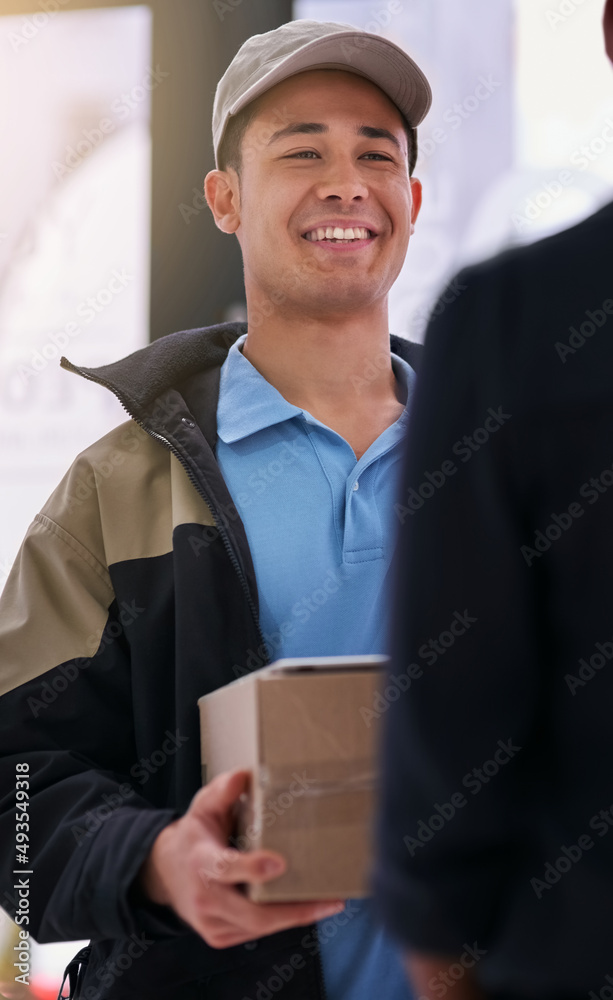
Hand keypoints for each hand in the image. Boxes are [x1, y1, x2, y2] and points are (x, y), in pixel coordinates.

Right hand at [138, 768, 344, 947]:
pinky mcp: (219, 936)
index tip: (280, 862)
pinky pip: (255, 933)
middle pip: (252, 914)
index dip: (251, 868)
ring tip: (329, 903)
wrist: (166, 872)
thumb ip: (223, 791)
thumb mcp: (203, 806)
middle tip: (329, 900)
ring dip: (294, 917)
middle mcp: (205, 898)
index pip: (224, 867)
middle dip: (293, 910)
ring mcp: (211, 922)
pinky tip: (305, 909)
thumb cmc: (194, 836)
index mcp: (200, 861)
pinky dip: (281, 922)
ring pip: (258, 928)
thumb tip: (244, 776)